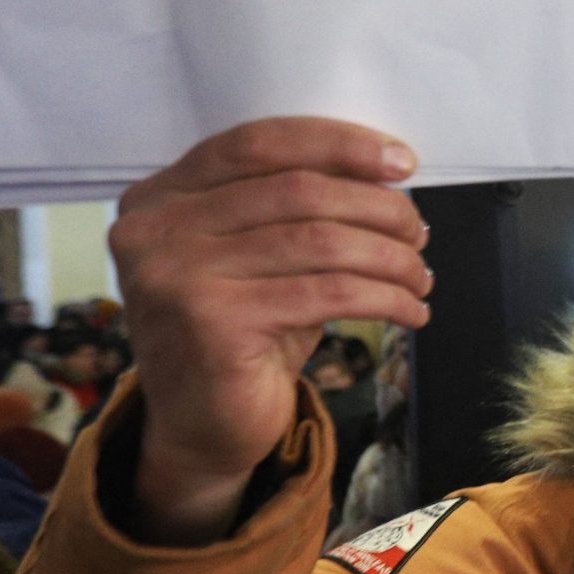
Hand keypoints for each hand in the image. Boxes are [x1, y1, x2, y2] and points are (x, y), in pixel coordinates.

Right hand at [109, 119, 430, 544]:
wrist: (202, 429)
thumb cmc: (243, 333)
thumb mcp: (260, 257)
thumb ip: (294, 207)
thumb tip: (386, 170)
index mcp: (159, 196)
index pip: (258, 144)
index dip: (337, 145)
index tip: (402, 162)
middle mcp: (153, 229)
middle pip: (297, 190)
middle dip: (377, 208)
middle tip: (419, 231)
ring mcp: (176, 276)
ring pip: (320, 242)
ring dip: (390, 257)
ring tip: (420, 275)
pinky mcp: (212, 323)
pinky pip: (328, 294)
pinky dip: (384, 298)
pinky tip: (411, 310)